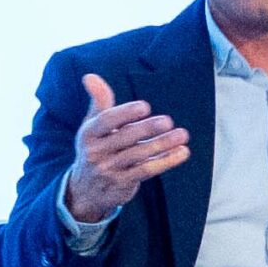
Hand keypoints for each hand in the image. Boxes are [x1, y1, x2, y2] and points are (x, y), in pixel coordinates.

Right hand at [63, 72, 190, 226]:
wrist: (85, 191)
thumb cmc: (95, 149)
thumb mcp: (92, 126)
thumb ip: (98, 101)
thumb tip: (90, 76)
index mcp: (89, 133)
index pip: (106, 121)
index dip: (125, 113)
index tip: (145, 106)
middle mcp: (96, 152)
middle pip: (125, 138)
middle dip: (147, 129)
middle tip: (168, 121)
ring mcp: (109, 170)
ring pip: (139, 155)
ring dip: (162, 144)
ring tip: (182, 135)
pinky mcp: (122, 184)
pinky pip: (146, 171)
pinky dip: (165, 161)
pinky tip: (181, 153)